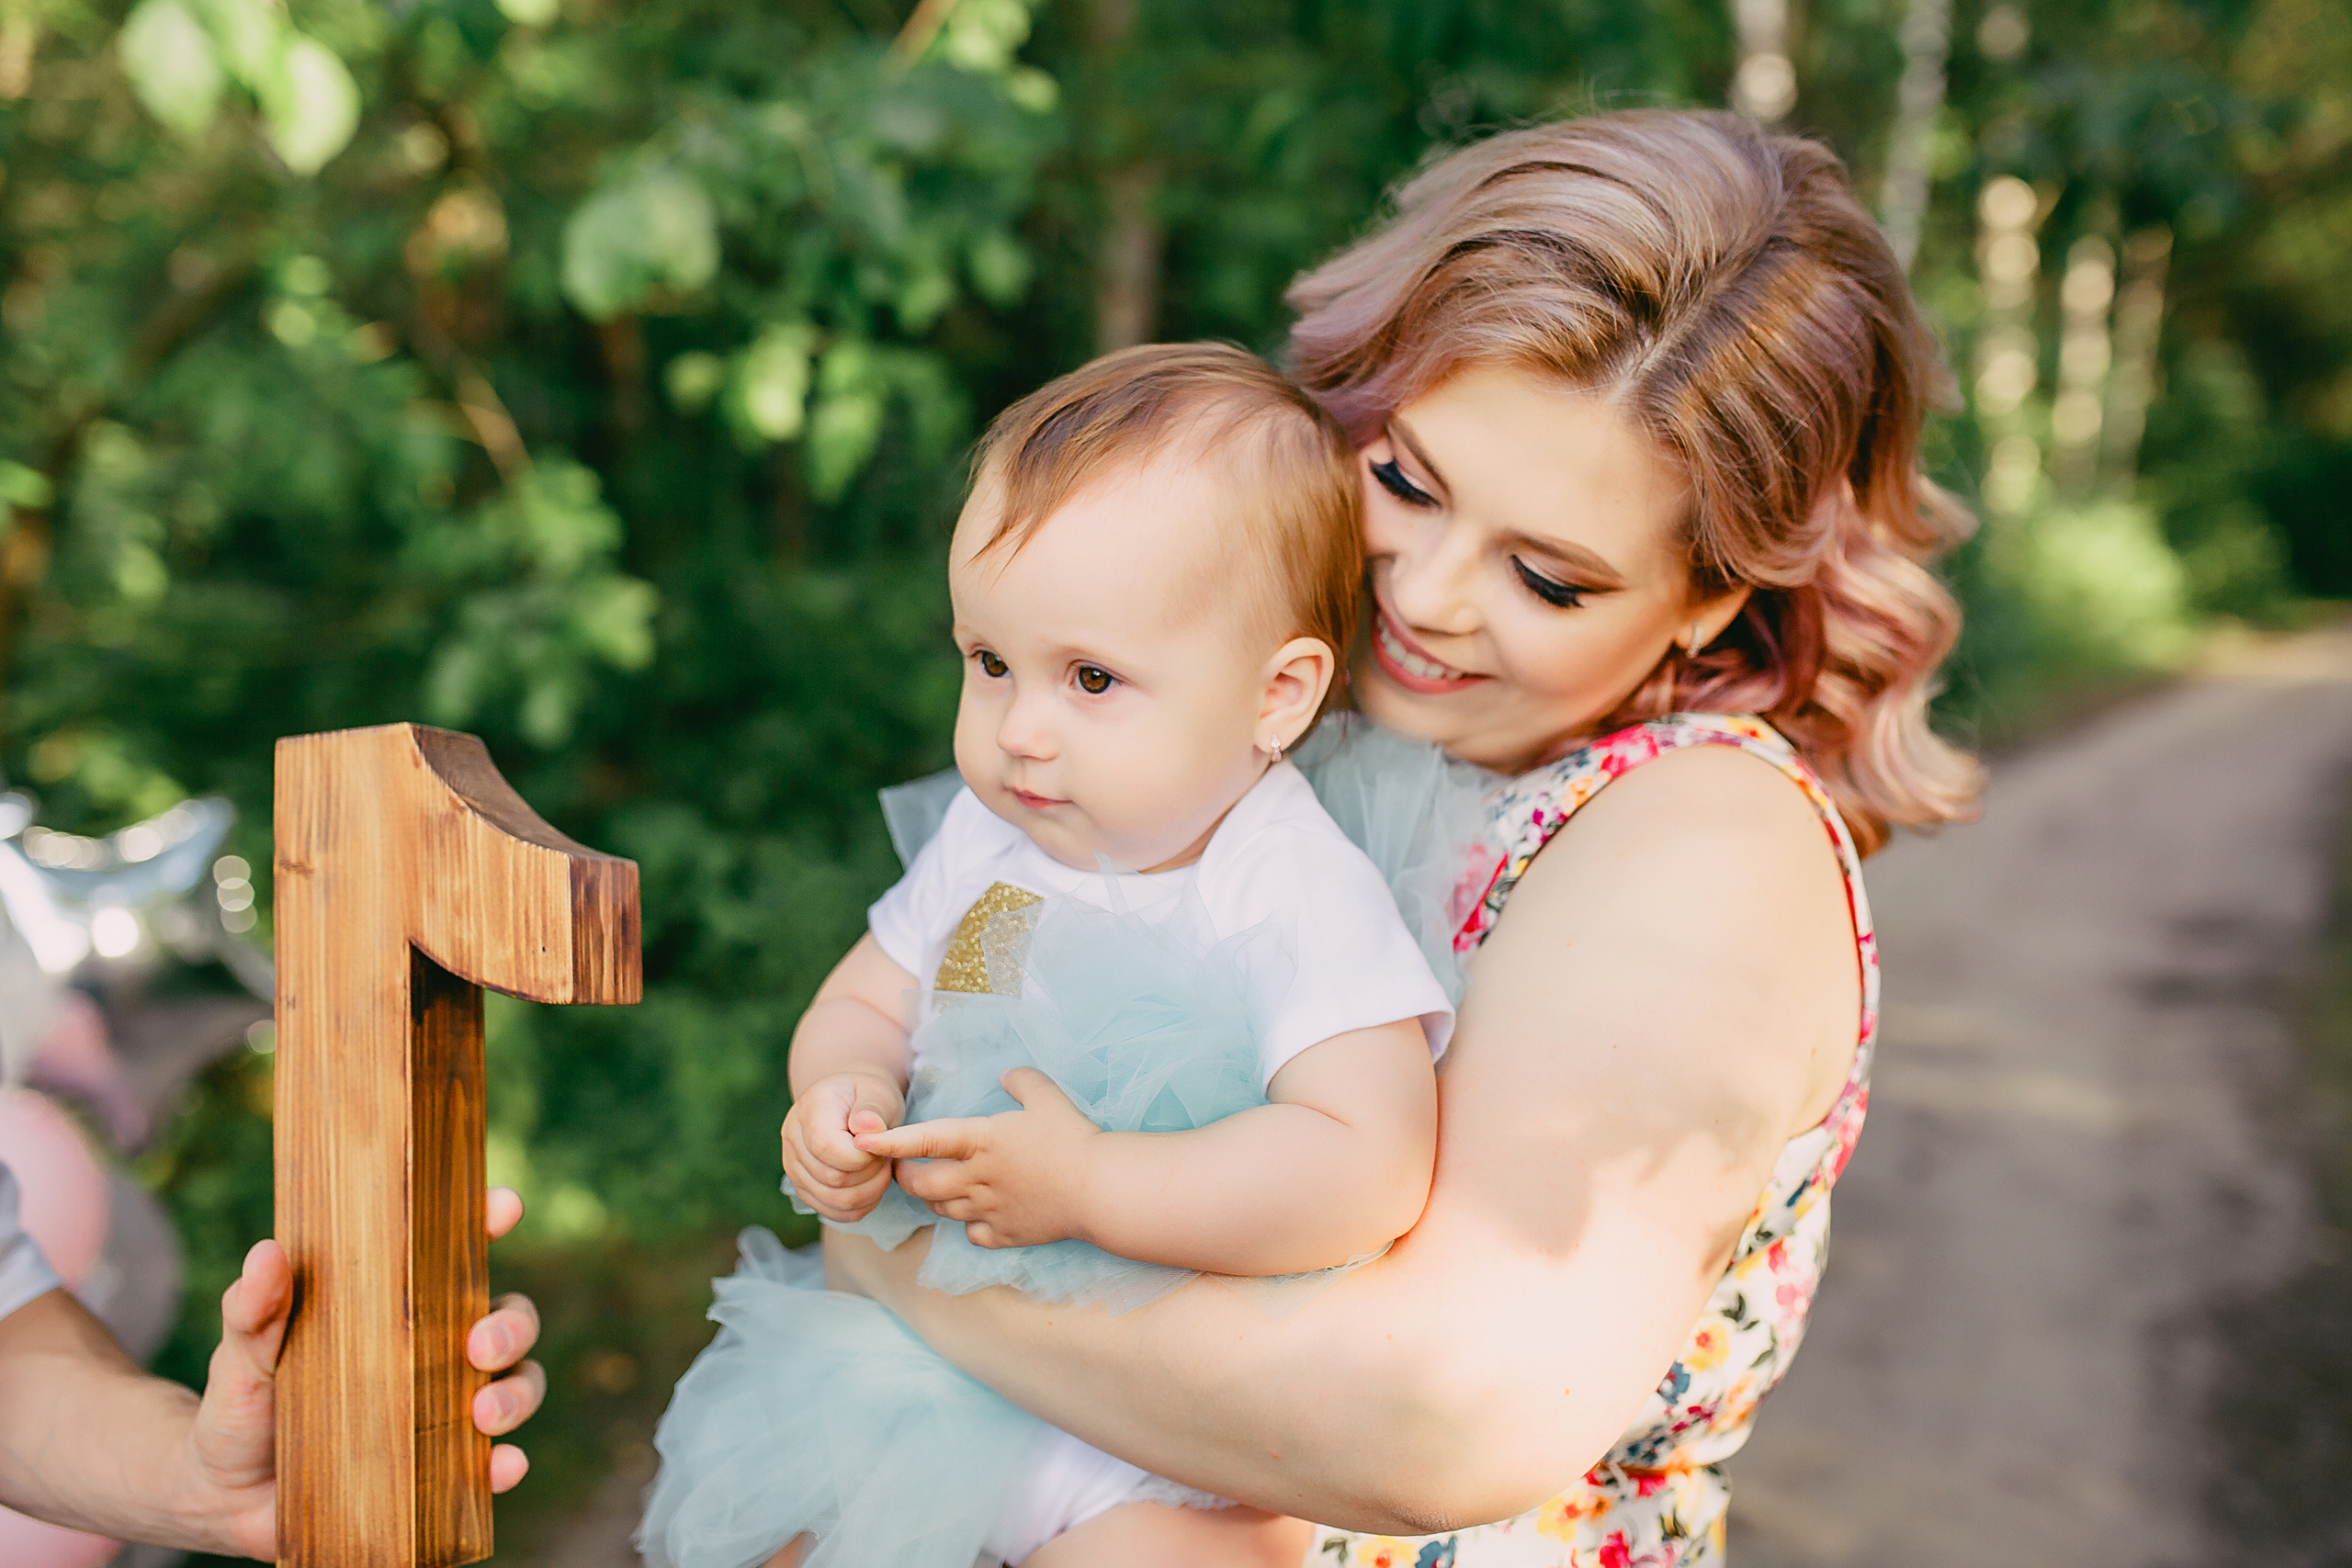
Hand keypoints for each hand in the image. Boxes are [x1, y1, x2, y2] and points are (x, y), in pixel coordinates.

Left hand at [195, 1187, 545, 1558]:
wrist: (225, 1495)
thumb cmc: (244, 1402)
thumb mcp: (242, 1353)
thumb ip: (254, 1310)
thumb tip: (267, 1254)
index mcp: (401, 1305)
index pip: (458, 1252)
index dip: (488, 1221)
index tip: (504, 1207)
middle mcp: (439, 1351)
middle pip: (510, 1321)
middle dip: (512, 1328)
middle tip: (481, 1346)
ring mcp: (446, 1410)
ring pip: (518, 1386)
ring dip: (517, 1395)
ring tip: (484, 1415)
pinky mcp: (442, 1470)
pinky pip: (493, 1464)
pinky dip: (506, 1465)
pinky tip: (504, 1467)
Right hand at [781, 1071, 905, 1222]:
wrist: (853, 1105)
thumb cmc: (868, 1097)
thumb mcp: (878, 1093)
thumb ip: (874, 1109)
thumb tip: (867, 1128)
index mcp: (809, 1109)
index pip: (826, 1148)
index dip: (861, 1157)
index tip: (882, 1147)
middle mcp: (792, 1138)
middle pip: (832, 1178)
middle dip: (870, 1174)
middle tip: (887, 1158)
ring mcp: (793, 1165)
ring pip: (832, 1199)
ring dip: (868, 1192)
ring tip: (882, 1170)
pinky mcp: (802, 1187)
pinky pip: (831, 1212)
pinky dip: (859, 1207)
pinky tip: (873, 1188)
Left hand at [855, 1067, 1098, 1248]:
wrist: (1100, 1190)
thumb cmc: (1073, 1139)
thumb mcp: (1047, 1096)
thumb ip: (1021, 1080)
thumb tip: (1005, 1076)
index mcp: (981, 1141)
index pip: (924, 1140)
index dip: (890, 1140)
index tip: (863, 1140)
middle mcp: (976, 1179)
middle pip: (920, 1186)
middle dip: (906, 1176)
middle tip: (907, 1165)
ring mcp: (989, 1211)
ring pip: (941, 1210)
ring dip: (935, 1197)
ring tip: (944, 1184)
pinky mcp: (1006, 1235)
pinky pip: (972, 1234)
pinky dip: (969, 1224)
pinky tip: (980, 1212)